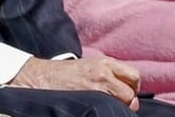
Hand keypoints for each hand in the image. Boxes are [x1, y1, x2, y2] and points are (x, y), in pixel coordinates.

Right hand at [11, 57, 141, 109]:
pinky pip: (110, 107)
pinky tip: (100, 110)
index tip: (126, 96)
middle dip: (129, 100)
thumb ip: (105, 75)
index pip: (133, 75)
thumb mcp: (87, 67)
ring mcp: (98, 85)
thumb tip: (122, 90)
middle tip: (119, 105)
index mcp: (104, 63)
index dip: (132, 88)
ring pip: (126, 100)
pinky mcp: (90, 97)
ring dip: (120, 106)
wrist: (40, 77)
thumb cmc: (62, 75)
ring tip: (108, 108)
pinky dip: (109, 110)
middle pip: (132, 90)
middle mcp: (104, 72)